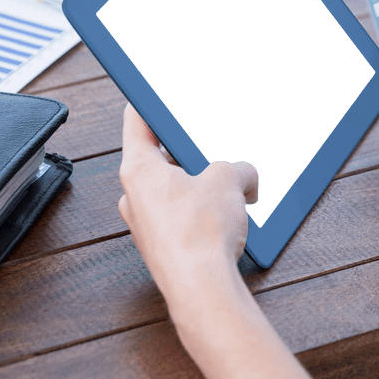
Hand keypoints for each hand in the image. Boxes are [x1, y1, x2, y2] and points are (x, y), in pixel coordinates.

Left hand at [118, 104, 258, 300]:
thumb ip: (238, 169)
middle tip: (211, 145)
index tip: (154, 91)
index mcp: (138, 169)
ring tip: (229, 185)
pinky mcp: (163, 246)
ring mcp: (146, 223)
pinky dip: (202, 211)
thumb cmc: (199, 233)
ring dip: (198, 185)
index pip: (136, 121)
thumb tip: (245, 178)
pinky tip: (227, 215)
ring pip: (173, 190)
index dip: (148, 102)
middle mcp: (134, 196)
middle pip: (158, 157)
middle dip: (188, 152)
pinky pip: (182, 216)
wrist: (202, 288)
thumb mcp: (229, 180)